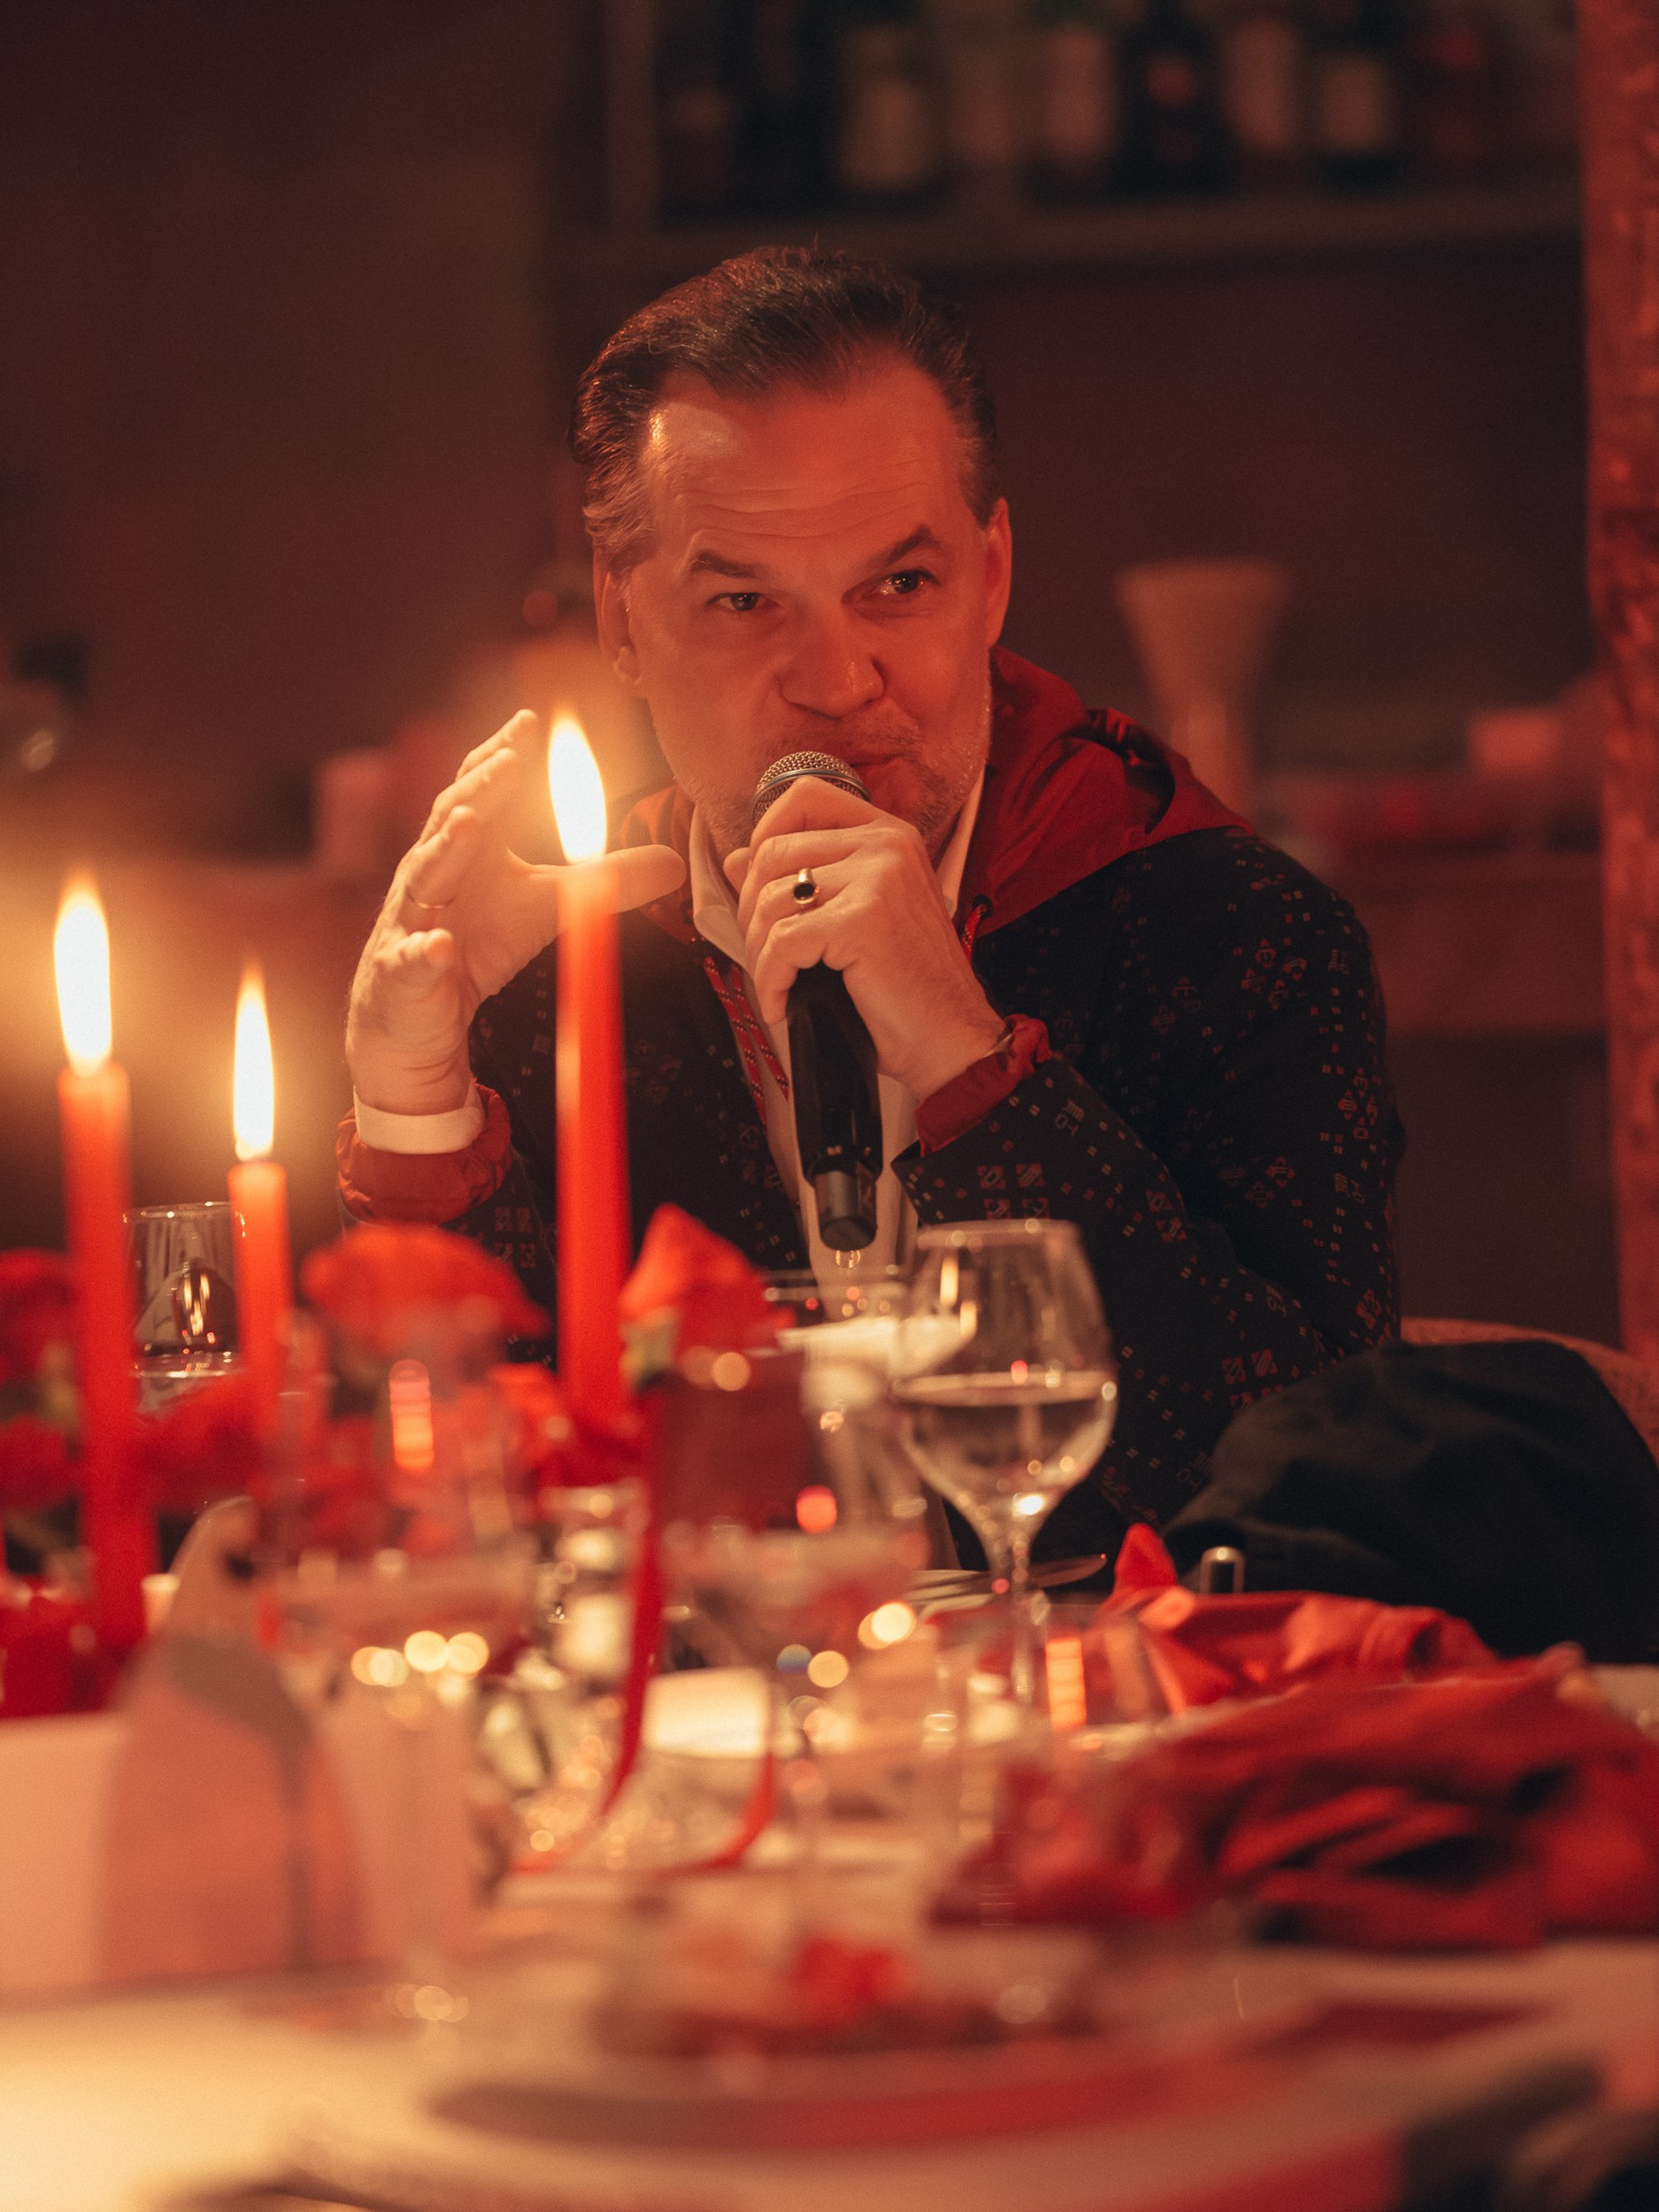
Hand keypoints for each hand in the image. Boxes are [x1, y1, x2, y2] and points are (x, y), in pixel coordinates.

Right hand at [347, 711, 684, 1114]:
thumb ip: (602, 884)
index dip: (502, 756)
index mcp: (466, 849)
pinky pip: (411, 962)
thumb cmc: (472, 945)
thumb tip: (674, 863)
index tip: (531, 722)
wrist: (414, 1013)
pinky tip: (439, 948)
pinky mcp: (401, 975)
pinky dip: (424, 954)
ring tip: (470, 823)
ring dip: (445, 850)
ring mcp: (409, 921)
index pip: (478, 790)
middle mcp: (430, 873)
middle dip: (481, 789)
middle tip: (512, 758)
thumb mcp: (545, 911)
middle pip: (452, 822)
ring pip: (423, 879)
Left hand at [724, 777, 1001, 1101]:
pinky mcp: (862, 920)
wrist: (952, 1039)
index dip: (764, 832)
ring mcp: (877, 878)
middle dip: (751, 909)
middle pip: (773, 851)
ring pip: (770, 899)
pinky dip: (770, 981)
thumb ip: (802, 880)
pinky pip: (781, 943)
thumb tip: (734, 859)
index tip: (756, 883)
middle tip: (765, 955)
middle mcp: (886, 846)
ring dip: (758, 952)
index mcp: (890, 835)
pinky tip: (782, 1005)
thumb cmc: (907, 988)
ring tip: (777, 984)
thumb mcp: (856, 919)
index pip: (806, 797)